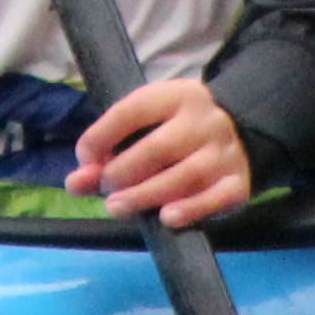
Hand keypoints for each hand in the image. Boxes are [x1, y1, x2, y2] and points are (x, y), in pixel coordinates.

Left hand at [72, 75, 253, 228]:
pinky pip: (216, 198)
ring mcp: (225, 152)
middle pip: (159, 148)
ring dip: (144, 195)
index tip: (84, 159)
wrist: (239, 132)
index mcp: (177, 96)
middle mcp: (205, 121)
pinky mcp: (238, 183)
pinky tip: (166, 218)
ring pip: (185, 176)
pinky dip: (190, 209)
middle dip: (122, 173)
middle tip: (105, 189)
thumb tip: (75, 183)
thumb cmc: (175, 130)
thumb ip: (106, 153)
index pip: (133, 111)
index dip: (101, 136)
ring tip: (116, 207)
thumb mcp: (143, 127)